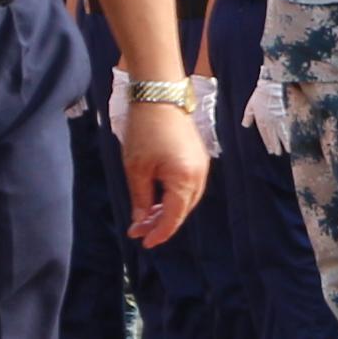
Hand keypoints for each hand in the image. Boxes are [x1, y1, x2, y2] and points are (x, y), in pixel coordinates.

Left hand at [121, 99, 211, 242]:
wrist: (160, 95)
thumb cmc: (145, 130)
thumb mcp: (136, 168)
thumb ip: (141, 199)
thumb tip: (141, 221)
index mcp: (185, 180)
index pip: (174, 217)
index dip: (159, 233)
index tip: (143, 242)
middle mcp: (199, 175)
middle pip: (182, 210)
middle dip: (161, 223)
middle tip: (138, 230)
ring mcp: (201, 165)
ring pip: (186, 199)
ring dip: (167, 210)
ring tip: (146, 216)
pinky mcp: (198, 157)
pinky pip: (188, 186)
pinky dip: (174, 196)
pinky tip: (158, 198)